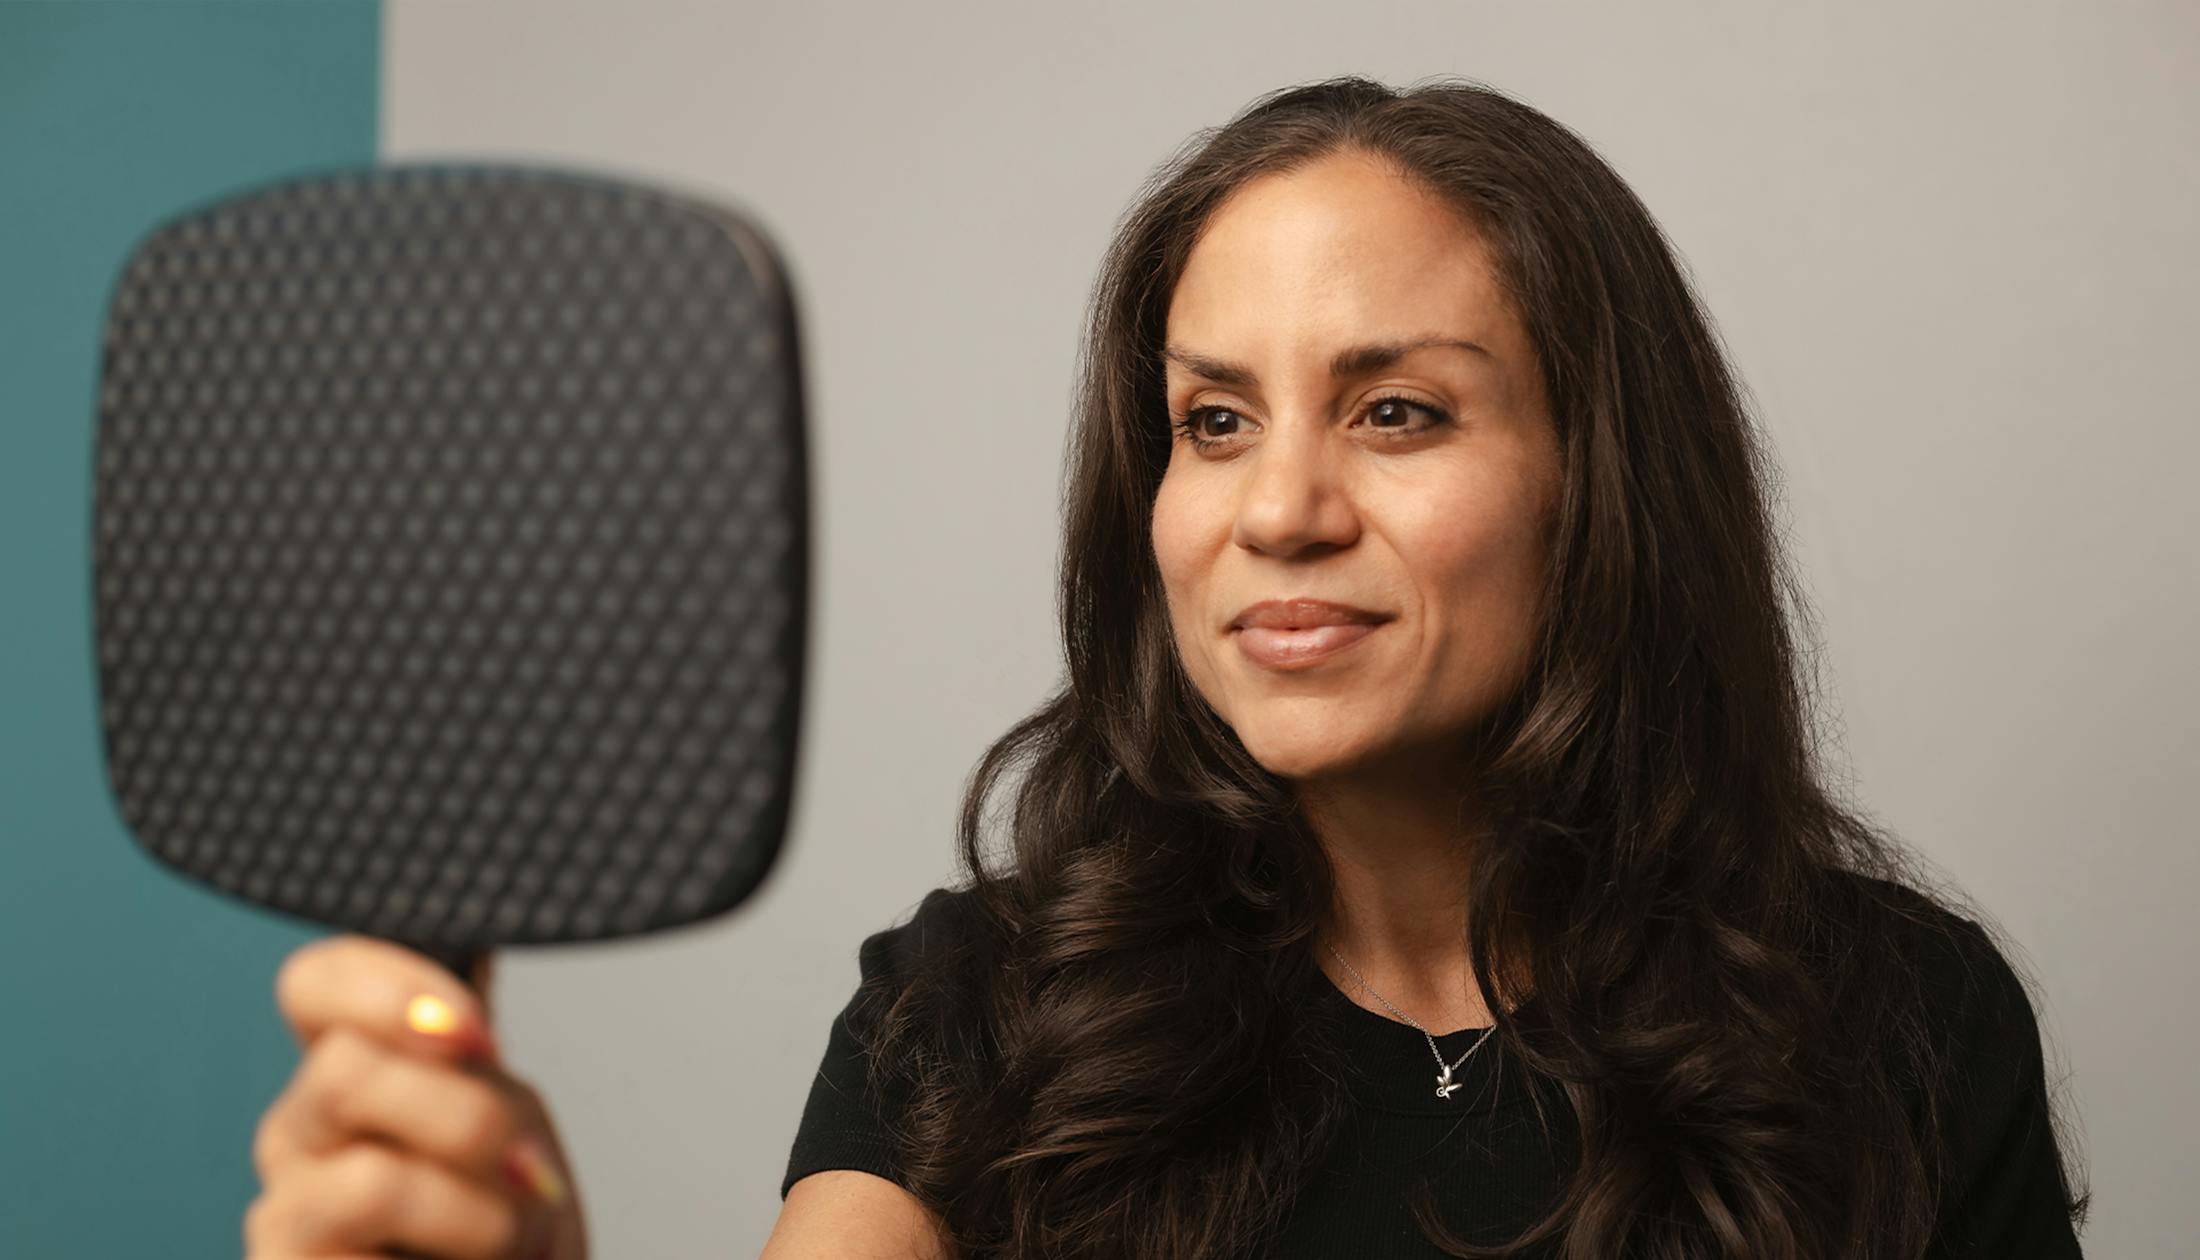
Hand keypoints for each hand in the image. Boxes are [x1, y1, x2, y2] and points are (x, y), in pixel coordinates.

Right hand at [246, 937, 587, 1258]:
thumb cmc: (511, 1225)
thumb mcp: (512, 1122)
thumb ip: (471, 1067)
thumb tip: (451, 1029)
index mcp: (352, 1071)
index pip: (316, 984)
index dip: (389, 987)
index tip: (476, 1035)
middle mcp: (300, 1132)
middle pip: (343, 1070)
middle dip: (466, 1117)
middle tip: (525, 1168)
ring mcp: (284, 1214)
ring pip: (373, 1182)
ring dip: (480, 1217)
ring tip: (513, 1242)